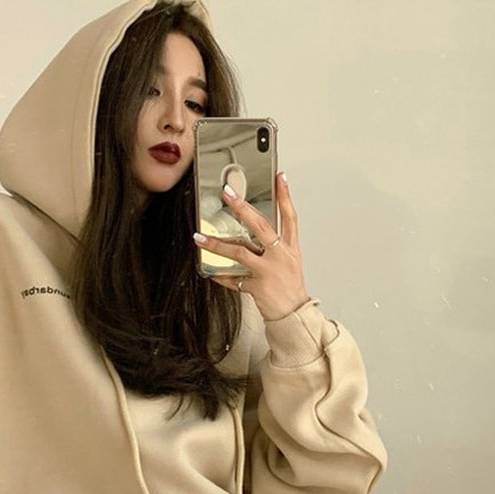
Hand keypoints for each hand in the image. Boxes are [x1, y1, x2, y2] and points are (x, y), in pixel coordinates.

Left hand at [193, 172, 308, 320]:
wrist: (294, 316)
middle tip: (228, 194)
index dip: (286, 197)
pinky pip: (233, 280)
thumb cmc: (290, 289)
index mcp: (290, 249)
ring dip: (217, 244)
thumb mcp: (289, 263)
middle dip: (243, 208)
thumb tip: (252, 234)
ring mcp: (269, 272)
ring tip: (199, 238)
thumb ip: (273, 247)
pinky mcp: (258, 287)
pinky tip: (209, 271)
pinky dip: (220, 276)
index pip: (290, 217)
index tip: (280, 177)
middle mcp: (281, 257)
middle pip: (261, 227)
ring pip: (240, 252)